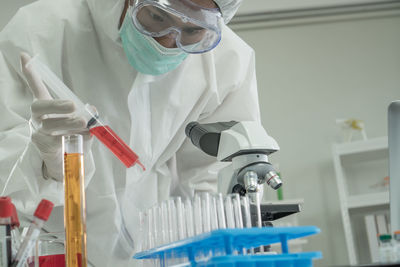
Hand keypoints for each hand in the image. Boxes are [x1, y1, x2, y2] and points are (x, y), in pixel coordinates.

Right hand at [21, 52, 92, 180]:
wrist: (63, 161)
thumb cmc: (70, 136)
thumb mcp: (80, 123)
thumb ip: (86, 115)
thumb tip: (93, 110)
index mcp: (46, 108)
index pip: (36, 88)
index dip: (31, 74)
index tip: (25, 56)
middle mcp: (38, 117)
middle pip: (39, 106)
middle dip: (56, 104)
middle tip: (73, 106)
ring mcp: (38, 131)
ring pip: (49, 124)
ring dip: (67, 123)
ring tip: (83, 123)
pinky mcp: (43, 145)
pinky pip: (57, 139)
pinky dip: (73, 137)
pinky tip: (85, 136)